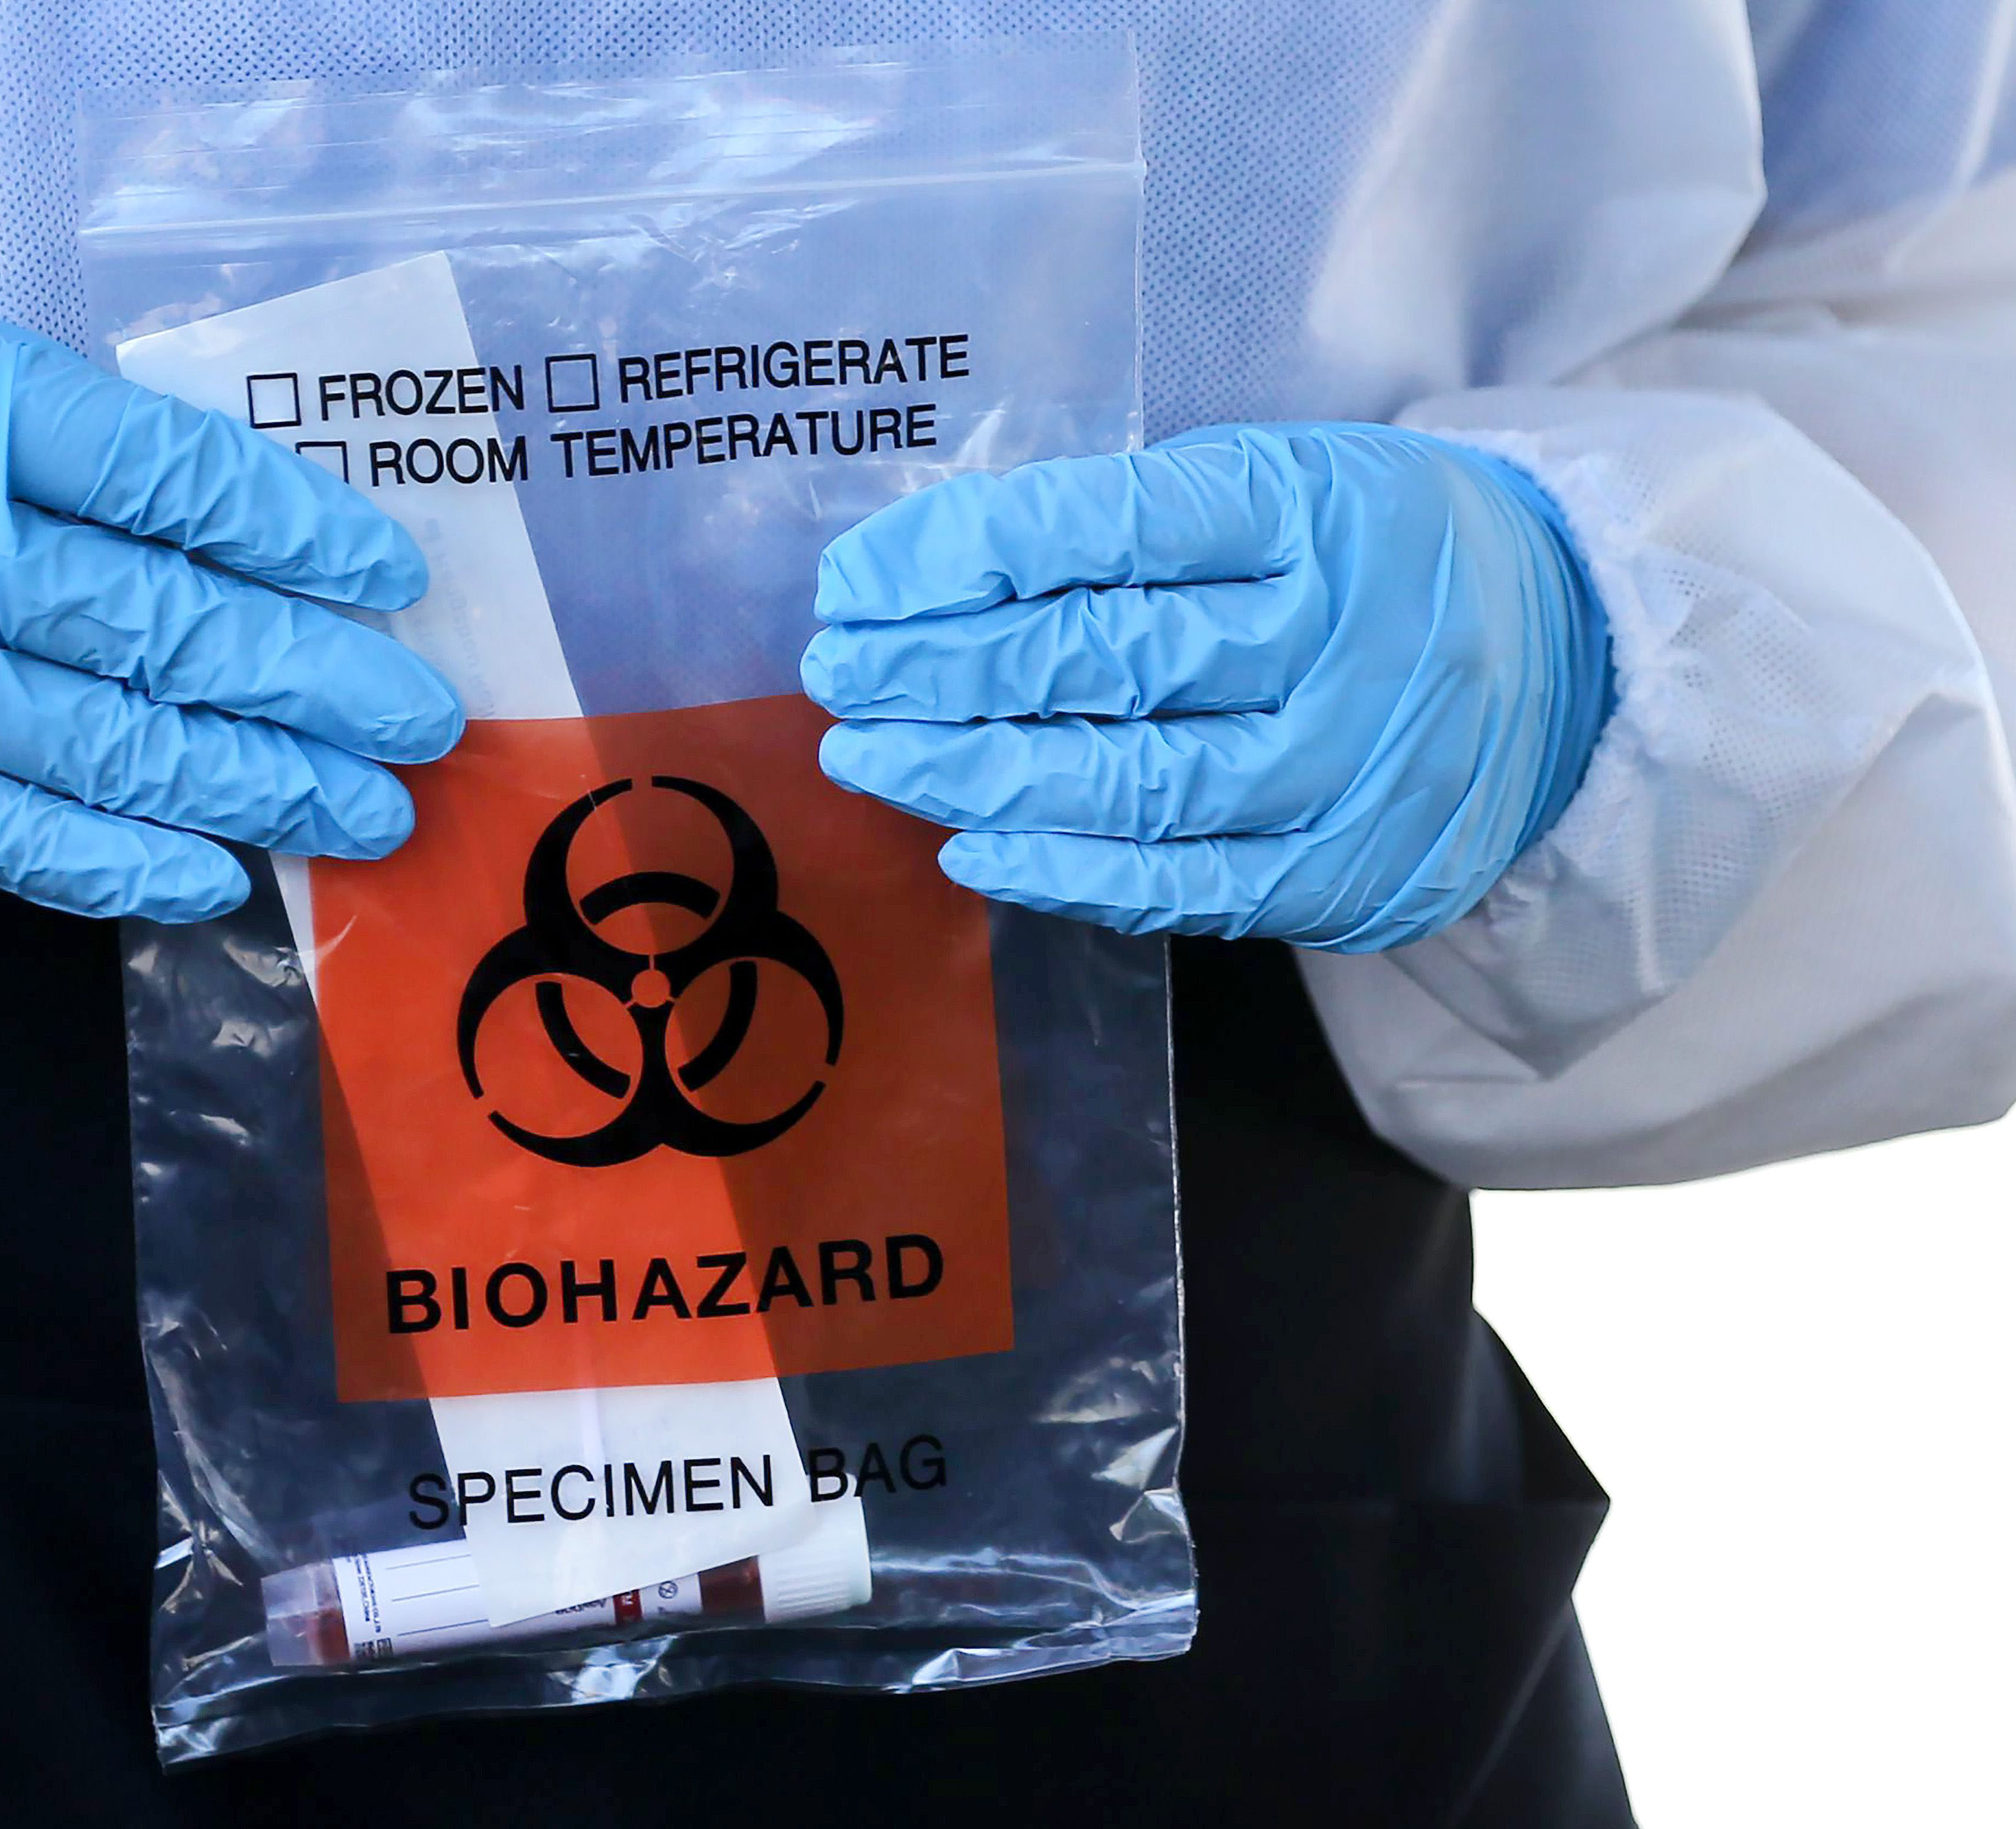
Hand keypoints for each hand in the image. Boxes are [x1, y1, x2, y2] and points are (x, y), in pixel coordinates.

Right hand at [0, 282, 460, 922]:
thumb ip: (113, 457)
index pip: (165, 479)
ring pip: (95, 742)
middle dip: (308, 683)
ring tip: (362, 812)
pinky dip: (115, 863)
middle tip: (420, 725)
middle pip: (149, 622)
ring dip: (248, 786)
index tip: (394, 579)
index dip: (294, 533)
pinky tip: (217, 874)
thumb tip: (296, 557)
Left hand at [800, 423, 1609, 950]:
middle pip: (1102, 659)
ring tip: (869, 757)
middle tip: (838, 671)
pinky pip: (1173, 883)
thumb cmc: (1375, 559)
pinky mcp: (1335, 873)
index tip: (859, 580)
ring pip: (1124, 783)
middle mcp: (1329, 641)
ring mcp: (1338, 769)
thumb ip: (1132, 524)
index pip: (1108, 530)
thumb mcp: (1282, 486)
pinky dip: (1060, 870)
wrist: (1569, 666)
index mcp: (1310, 511)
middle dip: (942, 670)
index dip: (965, 558)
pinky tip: (969, 846)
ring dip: (972, 775)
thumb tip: (935, 572)